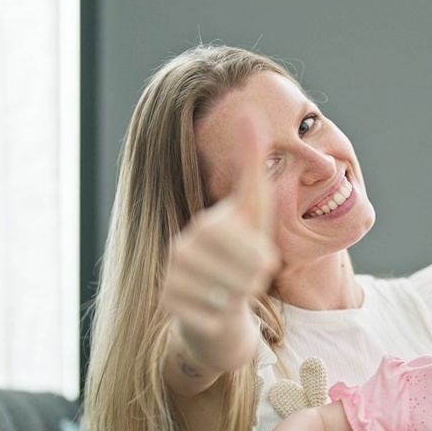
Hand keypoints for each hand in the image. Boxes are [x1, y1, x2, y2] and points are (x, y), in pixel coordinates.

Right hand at [160, 112, 278, 348]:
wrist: (217, 308)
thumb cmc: (240, 256)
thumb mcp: (253, 211)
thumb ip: (253, 165)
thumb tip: (249, 111)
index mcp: (205, 226)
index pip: (248, 246)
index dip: (261, 258)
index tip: (260, 261)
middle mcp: (181, 250)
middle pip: (242, 273)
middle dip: (253, 281)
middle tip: (247, 281)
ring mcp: (172, 279)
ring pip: (228, 297)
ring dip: (240, 300)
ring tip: (234, 294)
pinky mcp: (169, 309)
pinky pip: (212, 317)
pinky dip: (222, 319)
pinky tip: (217, 311)